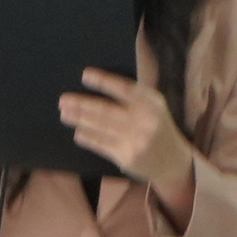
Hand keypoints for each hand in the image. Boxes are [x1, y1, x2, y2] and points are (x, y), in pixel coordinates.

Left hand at [60, 69, 188, 191]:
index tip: (85, 75)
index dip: (103, 81)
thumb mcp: (155, 106)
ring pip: (101, 128)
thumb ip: (134, 95)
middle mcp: (145, 121)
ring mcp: (136, 141)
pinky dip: (88, 137)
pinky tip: (78, 132)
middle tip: (63, 100)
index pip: (124, 89)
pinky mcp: (127, 157)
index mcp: (152, 103)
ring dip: (79, 120)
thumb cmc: (157, 126)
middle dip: (82, 104)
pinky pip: (102, 145)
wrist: (173, 161)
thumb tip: (100, 82)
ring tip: (64, 113)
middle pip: (107, 110)